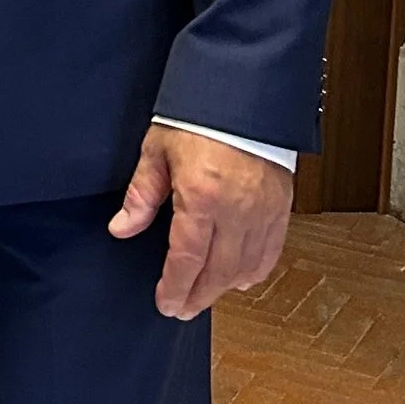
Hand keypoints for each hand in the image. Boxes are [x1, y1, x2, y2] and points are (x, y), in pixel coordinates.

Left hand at [108, 124, 291, 319]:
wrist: (242, 94)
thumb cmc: (196, 117)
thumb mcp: (156, 151)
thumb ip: (141, 194)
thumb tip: (122, 228)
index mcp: (202, 196)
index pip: (187, 258)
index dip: (175, 286)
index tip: (165, 303)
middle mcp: (237, 209)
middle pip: (218, 271)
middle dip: (198, 296)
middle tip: (181, 309)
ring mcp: (264, 211)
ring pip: (247, 267)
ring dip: (223, 287)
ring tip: (203, 296)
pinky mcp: (282, 207)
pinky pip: (271, 251)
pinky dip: (255, 271)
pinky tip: (239, 279)